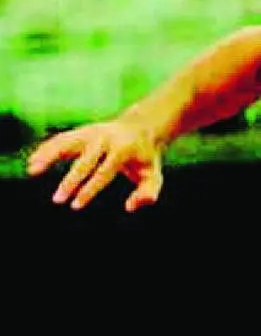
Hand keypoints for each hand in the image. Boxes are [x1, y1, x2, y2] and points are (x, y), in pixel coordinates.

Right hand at [27, 116, 163, 211]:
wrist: (140, 127)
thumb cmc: (146, 158)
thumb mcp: (153, 176)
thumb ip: (148, 193)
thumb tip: (129, 207)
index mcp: (122, 149)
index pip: (103, 172)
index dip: (89, 189)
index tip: (75, 205)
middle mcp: (104, 138)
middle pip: (84, 161)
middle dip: (70, 181)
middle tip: (57, 200)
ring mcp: (91, 132)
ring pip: (67, 143)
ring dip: (49, 155)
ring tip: (32, 170)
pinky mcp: (81, 131)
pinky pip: (62, 140)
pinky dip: (47, 149)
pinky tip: (33, 162)